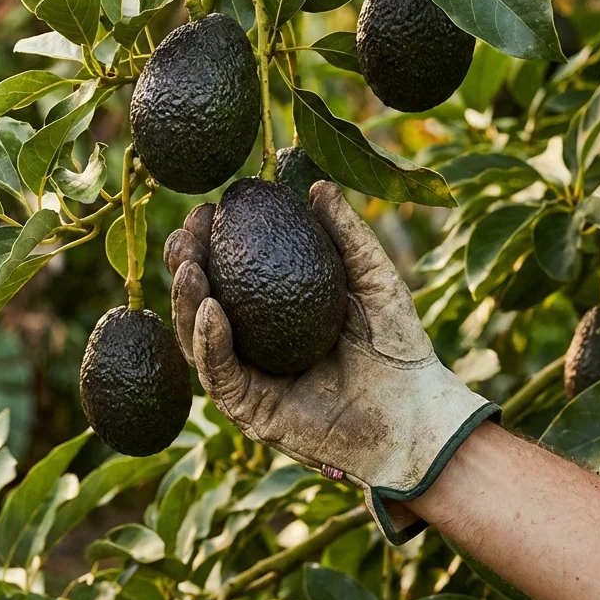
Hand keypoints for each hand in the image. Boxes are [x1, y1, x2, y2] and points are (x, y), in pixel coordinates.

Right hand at [165, 182, 497, 542]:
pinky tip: (211, 308)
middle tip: (183, 234)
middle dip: (184, 266)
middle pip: (201, 304)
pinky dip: (209, 341)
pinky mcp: (253, 412)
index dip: (210, 243)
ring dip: (185, 301)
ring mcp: (249, 380)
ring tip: (187, 264)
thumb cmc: (400, 346)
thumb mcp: (372, 276)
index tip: (207, 210)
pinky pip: (221, 374)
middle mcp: (253, 346)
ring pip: (197, 339)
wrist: (416, 410)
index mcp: (273, 314)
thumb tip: (318, 186)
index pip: (228, 274)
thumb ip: (347, 234)